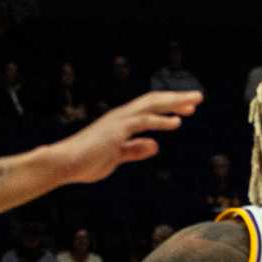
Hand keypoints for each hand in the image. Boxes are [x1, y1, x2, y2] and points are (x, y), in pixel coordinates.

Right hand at [47, 90, 201, 183]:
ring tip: (194, 103)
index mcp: (121, 122)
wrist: (63, 164)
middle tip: (198, 97)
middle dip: (177, 98)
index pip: (150, 108)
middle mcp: (121, 116)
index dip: (169, 107)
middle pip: (154, 101)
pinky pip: (142, 122)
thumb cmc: (85, 162)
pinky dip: (161, 121)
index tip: (188, 109)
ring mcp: (118, 121)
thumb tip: (155, 146)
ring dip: (174, 104)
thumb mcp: (116, 157)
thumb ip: (135, 150)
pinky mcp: (116, 131)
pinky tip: (177, 122)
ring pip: (151, 106)